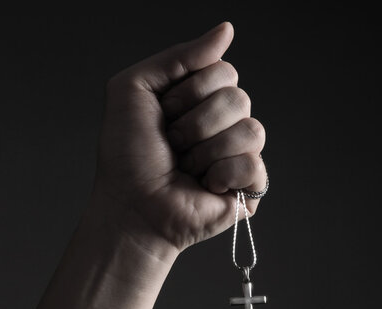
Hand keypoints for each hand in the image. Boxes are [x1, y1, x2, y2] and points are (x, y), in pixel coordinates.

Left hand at [91, 22, 265, 251]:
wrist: (130, 206)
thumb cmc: (127, 156)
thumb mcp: (135, 88)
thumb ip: (180, 56)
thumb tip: (227, 29)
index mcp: (202, 98)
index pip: (224, 71)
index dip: (190, 92)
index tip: (163, 115)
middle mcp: (225, 122)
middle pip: (238, 98)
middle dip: (195, 123)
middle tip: (174, 144)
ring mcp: (240, 153)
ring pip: (251, 130)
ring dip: (206, 151)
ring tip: (187, 168)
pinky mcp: (251, 186)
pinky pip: (254, 164)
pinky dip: (221, 175)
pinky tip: (206, 186)